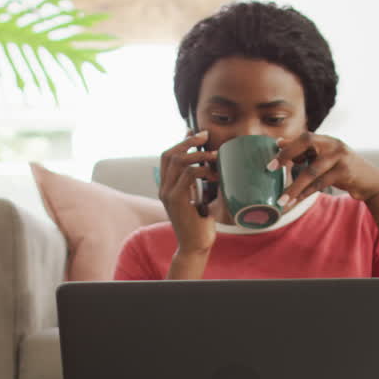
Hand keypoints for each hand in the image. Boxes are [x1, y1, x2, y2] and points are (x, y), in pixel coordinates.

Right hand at [158, 130, 218, 255]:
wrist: (196, 245)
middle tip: (205, 136)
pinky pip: (187, 175)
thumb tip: (215, 166)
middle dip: (188, 142)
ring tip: (214, 154)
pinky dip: (201, 169)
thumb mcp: (202, 198)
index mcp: (167, 186)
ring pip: (177, 161)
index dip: (181, 142)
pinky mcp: (176, 200)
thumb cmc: (201, 224)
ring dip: (197, 153)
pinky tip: (212, 173)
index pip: (168, 157)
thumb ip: (202, 183)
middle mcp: (164, 188)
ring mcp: (167, 193)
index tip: (195, 132)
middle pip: (169, 154)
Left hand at [268, 133, 378, 211]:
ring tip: (282, 200)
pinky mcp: (345, 172)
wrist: (369, 181)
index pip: (303, 136)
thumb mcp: (324, 158)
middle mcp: (333, 144)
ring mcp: (340, 157)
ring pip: (311, 171)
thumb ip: (305, 152)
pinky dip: (306, 193)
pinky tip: (296, 201)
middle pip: (306, 142)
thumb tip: (279, 143)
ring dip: (294, 187)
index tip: (272, 158)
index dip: (287, 146)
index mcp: (326, 139)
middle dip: (287, 155)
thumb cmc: (341, 169)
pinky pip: (320, 183)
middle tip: (270, 169)